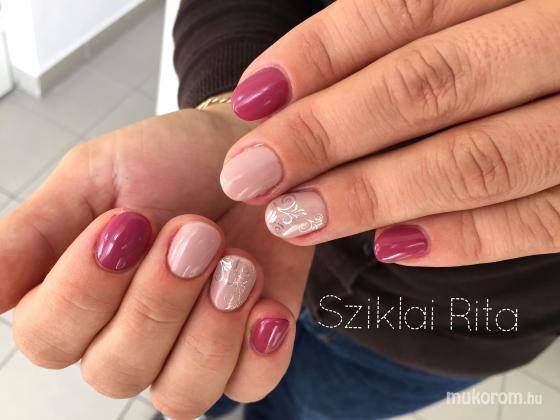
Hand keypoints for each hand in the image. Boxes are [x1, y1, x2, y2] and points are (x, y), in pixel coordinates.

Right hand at [0, 107, 312, 418]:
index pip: (48, 337)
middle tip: (193, 233)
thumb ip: (36, 231)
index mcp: (76, 295)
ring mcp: (188, 350)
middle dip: (158, 299)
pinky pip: (246, 386)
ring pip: (179, 394)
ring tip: (235, 264)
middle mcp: (127, 335)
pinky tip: (263, 303)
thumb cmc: (175, 160)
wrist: (253, 158)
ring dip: (208, 327)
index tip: (128, 224)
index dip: (85, 290)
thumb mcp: (98, 175)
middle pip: (115, 371)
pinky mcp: (247, 350)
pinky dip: (257, 351)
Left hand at [220, 0, 559, 265]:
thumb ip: (416, 27)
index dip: (319, 53)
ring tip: (298, 218)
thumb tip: (299, 86)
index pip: (407, 7)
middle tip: (253, 174)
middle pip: (430, 85)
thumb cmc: (531, 29)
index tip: (253, 97)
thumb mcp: (486, 7)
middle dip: (327, 134)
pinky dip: (466, 238)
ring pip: (480, 160)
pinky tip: (394, 245)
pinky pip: (545, 219)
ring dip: (375, 194)